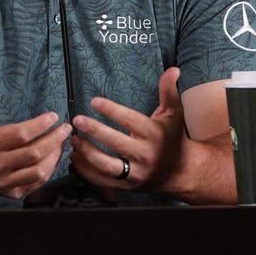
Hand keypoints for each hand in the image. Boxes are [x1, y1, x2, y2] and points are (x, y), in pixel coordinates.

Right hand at [0, 88, 71, 199]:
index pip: (20, 134)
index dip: (39, 125)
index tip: (53, 117)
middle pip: (33, 153)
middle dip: (54, 139)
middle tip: (66, 128)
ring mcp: (4, 182)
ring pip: (37, 171)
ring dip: (54, 156)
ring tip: (62, 143)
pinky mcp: (11, 193)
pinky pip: (35, 184)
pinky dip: (49, 171)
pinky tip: (53, 159)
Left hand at [69, 67, 186, 191]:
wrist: (181, 172)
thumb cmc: (173, 138)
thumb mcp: (174, 113)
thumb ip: (168, 91)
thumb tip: (172, 69)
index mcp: (155, 135)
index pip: (130, 121)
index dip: (111, 110)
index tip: (94, 101)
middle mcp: (146, 155)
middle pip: (116, 143)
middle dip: (94, 131)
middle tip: (77, 120)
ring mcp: (137, 173)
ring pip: (107, 165)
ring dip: (87, 152)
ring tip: (74, 139)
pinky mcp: (128, 186)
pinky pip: (103, 181)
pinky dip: (86, 170)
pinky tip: (75, 157)